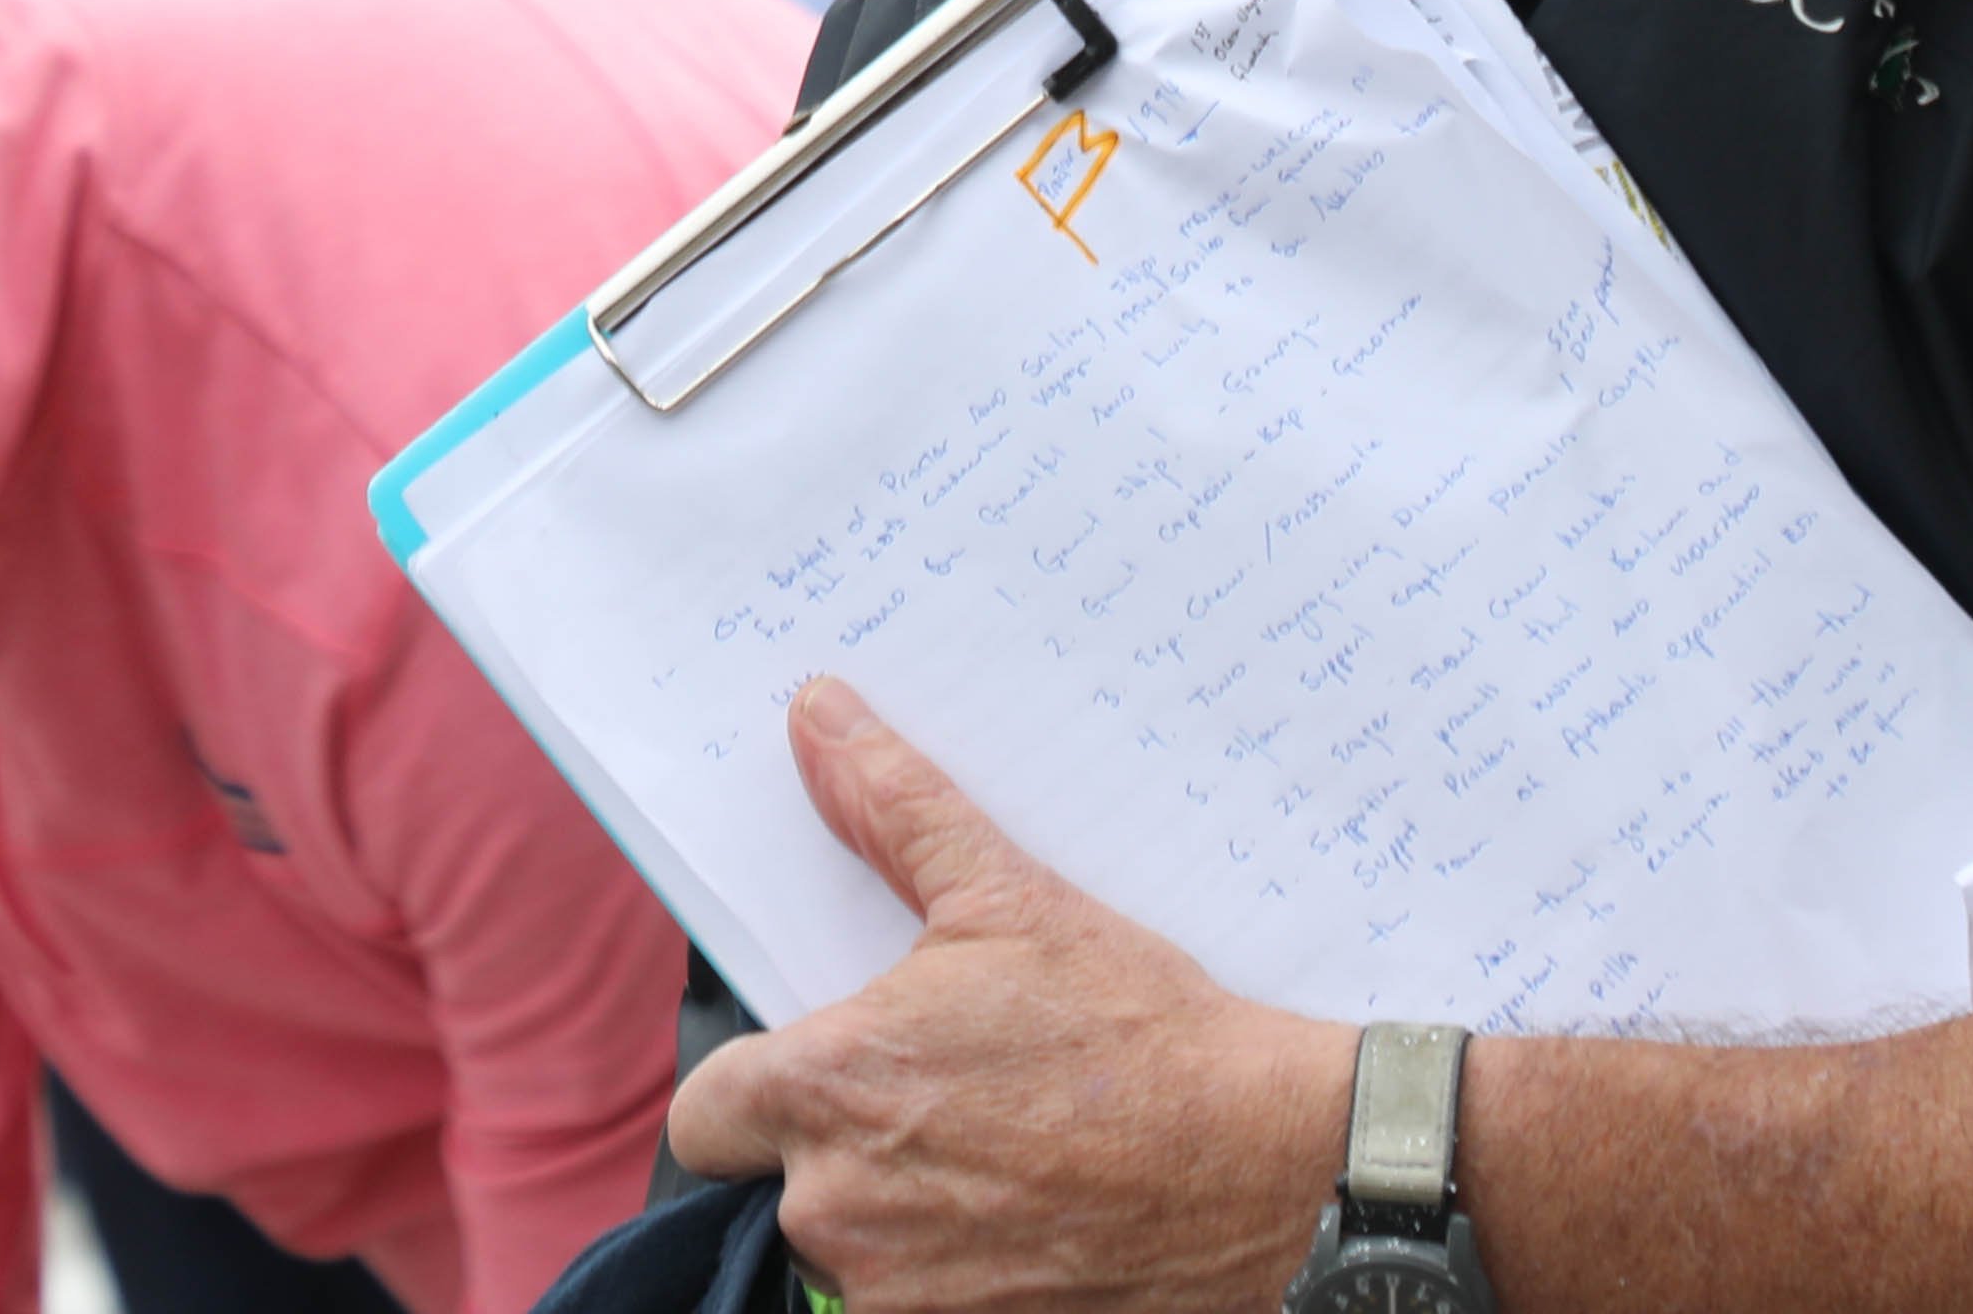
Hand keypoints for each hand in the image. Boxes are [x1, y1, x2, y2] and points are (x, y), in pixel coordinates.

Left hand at [667, 679, 1349, 1313]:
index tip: (818, 1080)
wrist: (1265, 1166)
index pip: (707, 1116)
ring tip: (992, 1171)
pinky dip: (951, 1280)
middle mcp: (839, 1207)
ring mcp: (897, 1294)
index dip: (753, 1094)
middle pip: (780, 1191)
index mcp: (828, 1088)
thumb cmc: (1137, 1032)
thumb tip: (816, 718)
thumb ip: (889, 810)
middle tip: (936, 1119)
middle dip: (839, 1158)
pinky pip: (911, 1310)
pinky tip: (1021, 1230)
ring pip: (847, 1259)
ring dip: (896, 1225)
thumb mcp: (1009, 899)